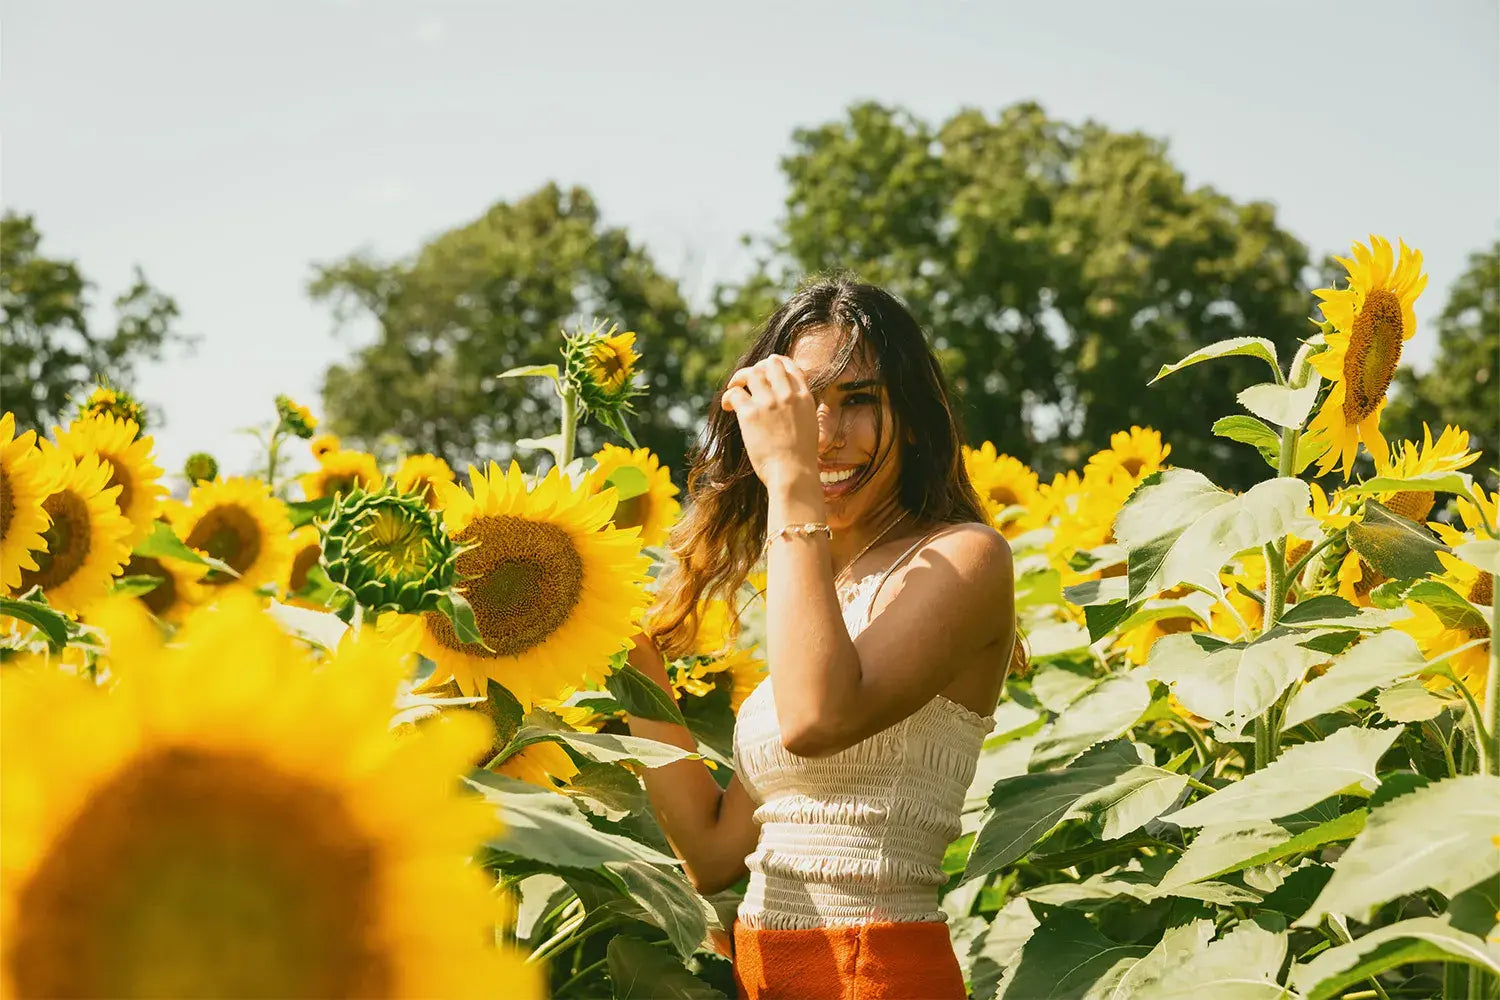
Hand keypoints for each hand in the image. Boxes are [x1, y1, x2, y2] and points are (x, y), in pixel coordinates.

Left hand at [720, 355, 819, 489]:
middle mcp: (787, 395)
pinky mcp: (750, 414)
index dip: (775, 363)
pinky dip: (728, 397)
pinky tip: (727, 407)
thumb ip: (802, 409)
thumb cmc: (801, 458)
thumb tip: (792, 403)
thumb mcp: (811, 426)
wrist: (793, 473)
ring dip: (739, 378)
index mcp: (804, 397)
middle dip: (756, 368)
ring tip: (734, 388)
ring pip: (751, 374)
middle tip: (746, 379)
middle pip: (769, 364)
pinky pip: (735, 393)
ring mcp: (769, 403)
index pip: (790, 366)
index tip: (766, 368)